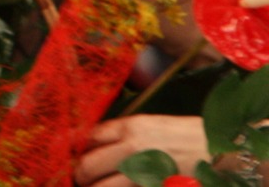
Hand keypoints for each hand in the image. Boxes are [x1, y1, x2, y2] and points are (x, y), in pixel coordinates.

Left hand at [76, 114, 209, 186]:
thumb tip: (98, 145)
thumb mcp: (156, 126)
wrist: (226, 153)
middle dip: (81, 175)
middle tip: (82, 180)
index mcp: (131, 127)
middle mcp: (132, 149)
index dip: (80, 149)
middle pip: (88, 165)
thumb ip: (126, 134)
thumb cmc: (193, 138)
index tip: (79, 157)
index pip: (89, 137)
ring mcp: (144, 174)